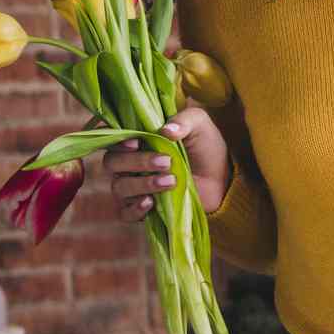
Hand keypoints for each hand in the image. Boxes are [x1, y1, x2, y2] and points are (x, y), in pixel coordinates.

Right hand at [104, 105, 231, 219]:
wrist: (222, 179)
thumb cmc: (205, 148)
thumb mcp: (200, 126)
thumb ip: (184, 120)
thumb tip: (166, 130)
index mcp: (137, 140)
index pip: (111, 138)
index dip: (117, 141)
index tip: (136, 142)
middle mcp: (128, 164)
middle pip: (112, 163)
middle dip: (138, 162)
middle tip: (167, 162)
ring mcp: (133, 187)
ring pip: (120, 187)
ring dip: (143, 184)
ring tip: (171, 180)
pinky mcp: (142, 209)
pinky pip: (126, 212)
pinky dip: (135, 209)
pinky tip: (151, 202)